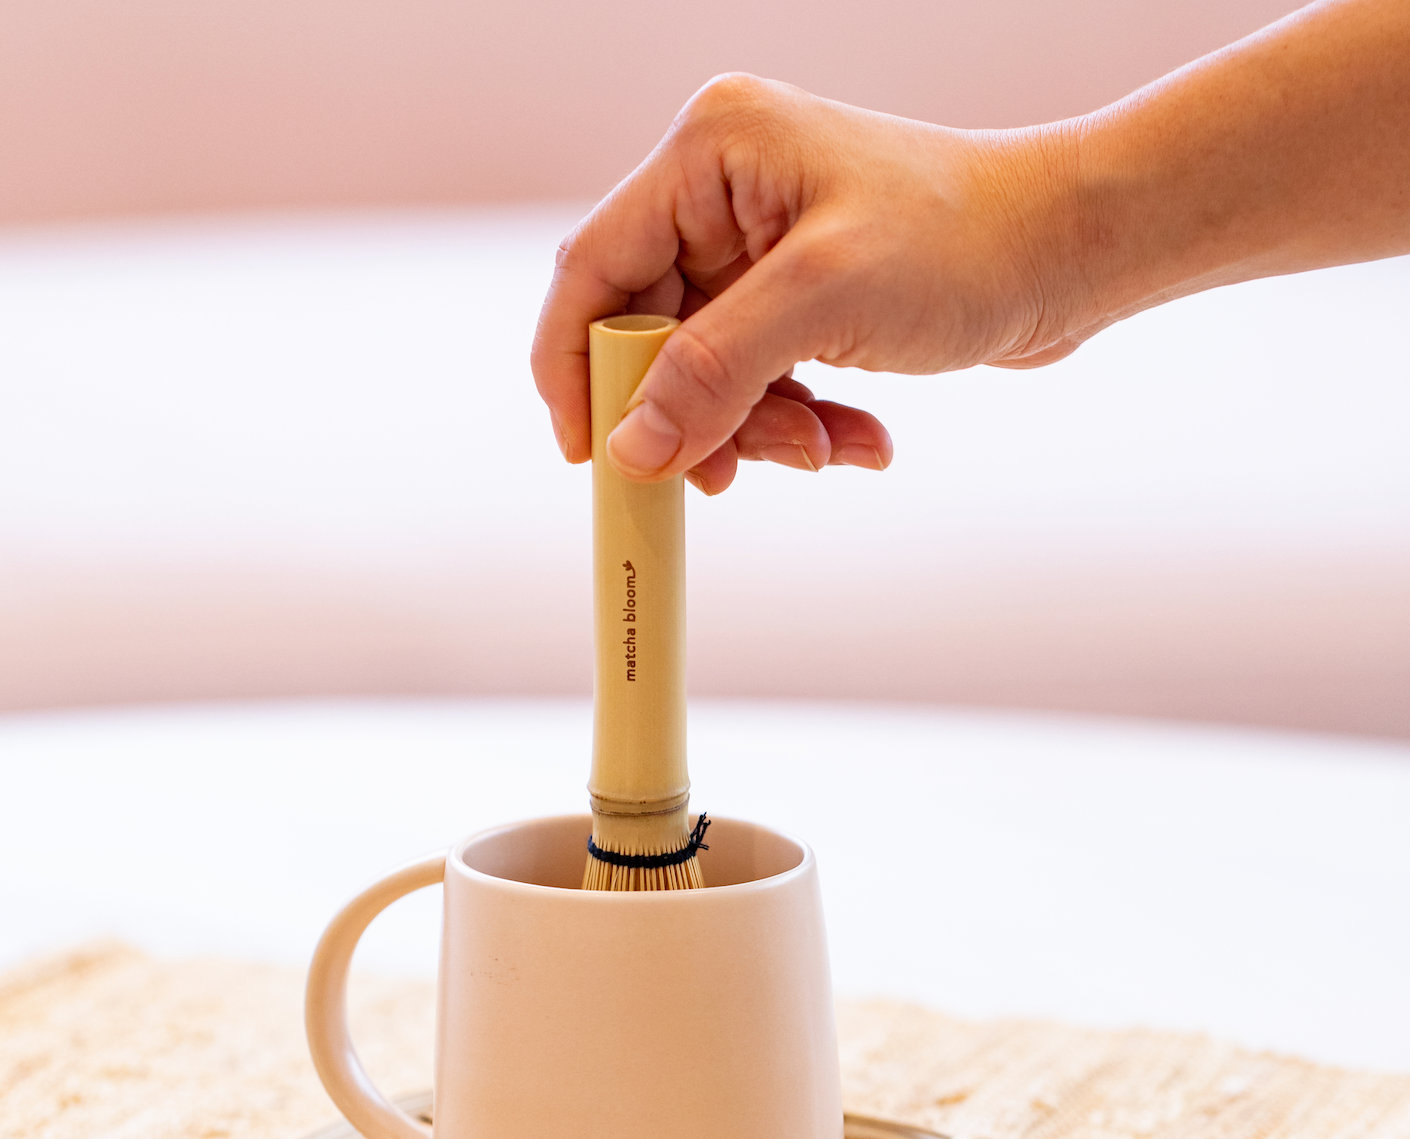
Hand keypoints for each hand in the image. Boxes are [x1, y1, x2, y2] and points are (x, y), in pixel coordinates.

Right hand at [531, 74, 1077, 492]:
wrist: (1074, 251)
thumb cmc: (968, 242)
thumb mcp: (825, 302)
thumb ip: (712, 372)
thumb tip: (629, 447)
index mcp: (710, 153)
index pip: (593, 268)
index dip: (576, 368)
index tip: (587, 454)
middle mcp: (723, 191)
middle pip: (648, 331)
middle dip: (690, 413)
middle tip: (727, 474)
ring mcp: (758, 244)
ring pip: (702, 370)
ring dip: (756, 428)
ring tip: (824, 448)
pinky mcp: (794, 292)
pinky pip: (755, 378)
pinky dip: (796, 421)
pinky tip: (857, 439)